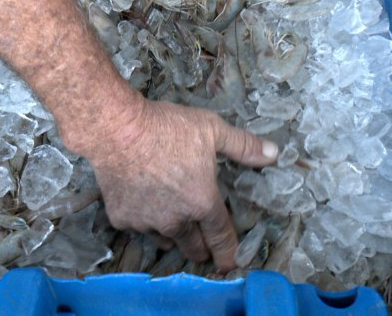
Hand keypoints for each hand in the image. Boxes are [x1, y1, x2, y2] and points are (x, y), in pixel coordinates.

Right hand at [86, 100, 277, 271]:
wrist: (118, 129)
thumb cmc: (168, 127)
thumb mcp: (212, 129)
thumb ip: (244, 146)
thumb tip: (274, 153)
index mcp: (202, 202)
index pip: (221, 238)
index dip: (228, 254)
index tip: (229, 264)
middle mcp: (176, 220)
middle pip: (193, 248)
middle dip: (201, 247)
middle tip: (202, 241)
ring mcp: (147, 223)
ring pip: (165, 239)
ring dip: (172, 234)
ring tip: (172, 217)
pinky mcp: (122, 219)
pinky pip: (137, 226)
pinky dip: (142, 219)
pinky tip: (141, 200)